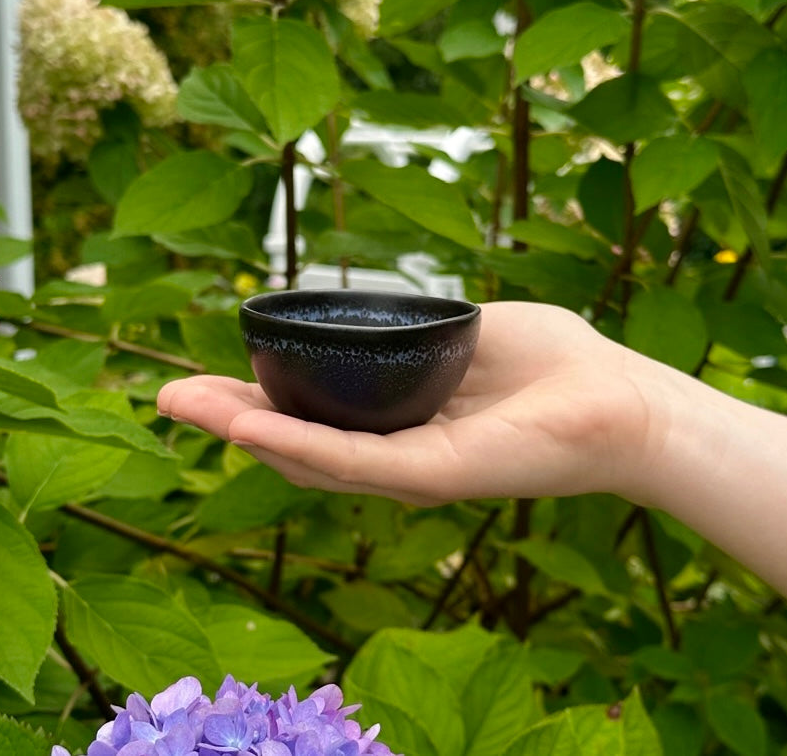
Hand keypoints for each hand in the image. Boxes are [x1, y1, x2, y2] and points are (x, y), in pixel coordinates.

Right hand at [157, 302, 664, 505]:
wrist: (620, 400)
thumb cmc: (554, 363)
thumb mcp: (466, 333)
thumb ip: (417, 329)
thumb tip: (378, 310)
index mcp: (398, 420)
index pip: (312, 413)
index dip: (254, 395)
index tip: (204, 374)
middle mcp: (394, 453)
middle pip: (296, 439)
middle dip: (227, 416)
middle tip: (165, 395)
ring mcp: (409, 470)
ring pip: (309, 455)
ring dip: (241, 428)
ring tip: (183, 403)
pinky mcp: (432, 477)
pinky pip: (352, 461)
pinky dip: (297, 442)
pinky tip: (248, 423)